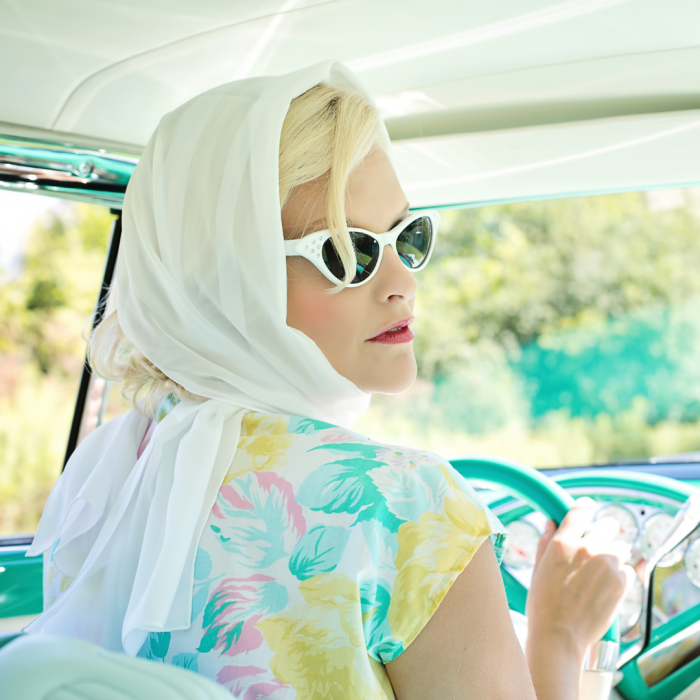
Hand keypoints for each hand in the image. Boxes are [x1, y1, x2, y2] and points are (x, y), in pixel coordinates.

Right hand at [526, 497, 630, 664]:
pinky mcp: (622, 583)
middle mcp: (588, 549)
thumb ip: (546, 542)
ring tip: (602, 569)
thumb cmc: (543, 603)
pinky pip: (627, 569)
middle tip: (597, 544)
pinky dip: (620, 574)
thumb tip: (551, 523)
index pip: (580, 511)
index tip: (587, 507)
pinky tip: (606, 585)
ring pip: (621, 547)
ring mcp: (608, 565)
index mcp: (563, 543)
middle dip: (604, 531)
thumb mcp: (538, 568)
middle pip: (608, 525)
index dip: (585, 507)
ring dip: (613, 553)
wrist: (561, 635)